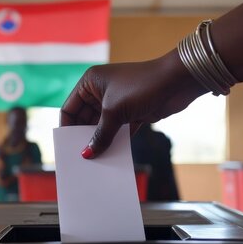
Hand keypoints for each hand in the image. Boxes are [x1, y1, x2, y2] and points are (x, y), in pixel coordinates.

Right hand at [60, 49, 208, 157]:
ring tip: (94, 161)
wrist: (177, 82)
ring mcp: (117, 103)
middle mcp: (101, 91)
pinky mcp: (132, 113)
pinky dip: (115, 141)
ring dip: (100, 141)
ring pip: (102, 126)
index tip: (66, 147)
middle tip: (80, 159)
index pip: (70, 108)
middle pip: (85, 119)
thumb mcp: (115, 112)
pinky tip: (111, 157)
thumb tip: (87, 154)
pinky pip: (118, 131)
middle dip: (83, 137)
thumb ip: (100, 135)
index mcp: (90, 83)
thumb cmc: (141, 87)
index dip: (67, 127)